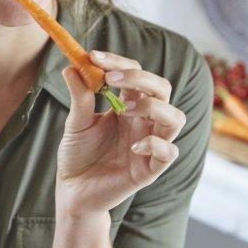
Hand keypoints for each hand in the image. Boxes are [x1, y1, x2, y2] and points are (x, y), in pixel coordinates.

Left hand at [55, 51, 186, 217]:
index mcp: (128, 106)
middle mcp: (144, 122)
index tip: (95, 56)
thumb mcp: (75, 123)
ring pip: (176, 118)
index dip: (119, 63)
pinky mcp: (151, 169)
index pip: (136, 75)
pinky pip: (169, 153)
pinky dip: (155, 144)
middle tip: (110, 79)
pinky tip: (132, 145)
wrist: (73, 191)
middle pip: (161, 89)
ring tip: (124, 110)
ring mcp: (151, 144)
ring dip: (153, 107)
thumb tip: (72, 66)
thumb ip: (80, 97)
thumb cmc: (78, 155)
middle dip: (140, 78)